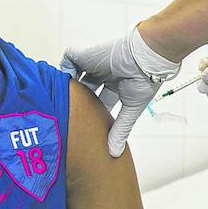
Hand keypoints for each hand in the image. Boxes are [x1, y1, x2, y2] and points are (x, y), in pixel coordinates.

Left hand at [61, 26, 180, 156]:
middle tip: (70, 116)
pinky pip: (68, 60)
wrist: (145, 57)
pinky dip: (63, 70)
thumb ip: (120, 130)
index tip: (86, 124)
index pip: (101, 99)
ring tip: (62, 102)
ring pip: (75, 76)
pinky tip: (62, 84)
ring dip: (69, 87)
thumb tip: (114, 153)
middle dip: (79, 102)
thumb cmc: (144, 80)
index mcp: (117, 83)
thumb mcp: (130, 110)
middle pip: (86, 89)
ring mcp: (94, 64)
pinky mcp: (85, 55)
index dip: (93, 111)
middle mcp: (105, 73)